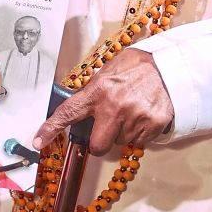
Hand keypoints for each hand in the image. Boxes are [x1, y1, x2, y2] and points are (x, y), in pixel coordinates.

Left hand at [33, 49, 173, 157]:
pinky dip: (140, 132)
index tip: (38, 141)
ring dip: (123, 132)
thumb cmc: (139, 66)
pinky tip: (144, 113)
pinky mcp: (152, 126)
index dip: (50, 129)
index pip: (68, 113)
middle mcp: (114, 107)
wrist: (173, 66)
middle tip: (109, 127)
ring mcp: (134, 118)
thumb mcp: (111, 70)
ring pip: (120, 142)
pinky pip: (139, 141)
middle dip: (101, 142)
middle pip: (97, 146)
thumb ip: (95, 89)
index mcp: (99, 90)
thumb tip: (81, 106)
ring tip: (133, 110)